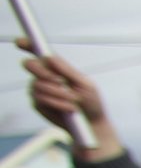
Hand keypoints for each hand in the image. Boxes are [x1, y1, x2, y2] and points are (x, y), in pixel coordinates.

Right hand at [19, 42, 122, 159]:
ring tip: (74, 101)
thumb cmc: (91, 102)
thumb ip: (67, 70)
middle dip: (43, 72)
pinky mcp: (38, 104)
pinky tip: (69, 108)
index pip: (38, 53)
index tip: (20, 42)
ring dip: (58, 93)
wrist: (92, 125)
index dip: (27, 45)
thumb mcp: (84, 84)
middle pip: (30, 65)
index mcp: (56, 68)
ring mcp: (39, 90)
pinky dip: (57, 103)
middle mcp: (44, 77)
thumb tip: (49, 56)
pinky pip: (40, 99)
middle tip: (59, 81)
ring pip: (37, 85)